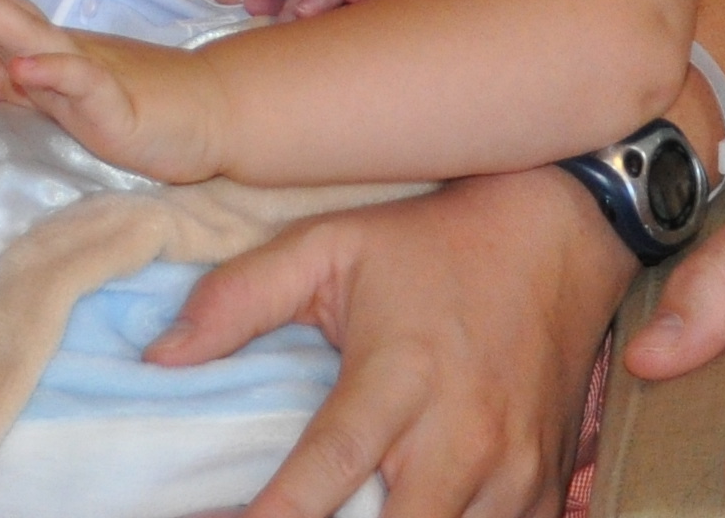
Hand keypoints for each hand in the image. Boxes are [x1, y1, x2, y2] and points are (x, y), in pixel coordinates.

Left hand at [0, 0, 229, 180]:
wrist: (210, 113)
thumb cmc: (135, 100)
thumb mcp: (57, 96)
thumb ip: (6, 84)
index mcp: (46, 48)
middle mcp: (60, 50)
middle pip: (1, 11)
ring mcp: (88, 73)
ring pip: (32, 37)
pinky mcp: (114, 106)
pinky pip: (81, 85)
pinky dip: (52, 72)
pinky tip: (21, 64)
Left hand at [154, 167, 629, 517]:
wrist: (563, 235)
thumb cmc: (434, 244)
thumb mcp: (332, 246)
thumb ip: (240, 297)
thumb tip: (161, 357)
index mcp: (402, 373)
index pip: (328, 468)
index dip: (275, 516)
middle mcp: (463, 433)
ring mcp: (514, 469)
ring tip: (350, 507)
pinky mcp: (545, 487)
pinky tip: (401, 507)